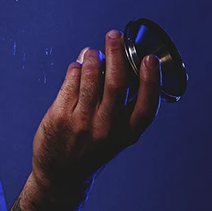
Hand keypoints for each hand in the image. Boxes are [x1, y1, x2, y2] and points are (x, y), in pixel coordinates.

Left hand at [31, 29, 160, 195]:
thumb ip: (122, 105)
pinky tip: (77, 66)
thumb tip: (117, 62)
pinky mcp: (60, 117)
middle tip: (114, 35)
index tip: (149, 59)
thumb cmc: (92, 148)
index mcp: (127, 133)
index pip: (146, 105)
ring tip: (92, 51)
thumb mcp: (117, 135)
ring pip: (90, 78)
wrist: (62, 175)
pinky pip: (70, 83)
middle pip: (116, 83)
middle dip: (116, 53)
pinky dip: (75, 69)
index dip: (151, 80)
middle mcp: (107, 128)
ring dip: (91, 57)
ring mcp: (82, 123)